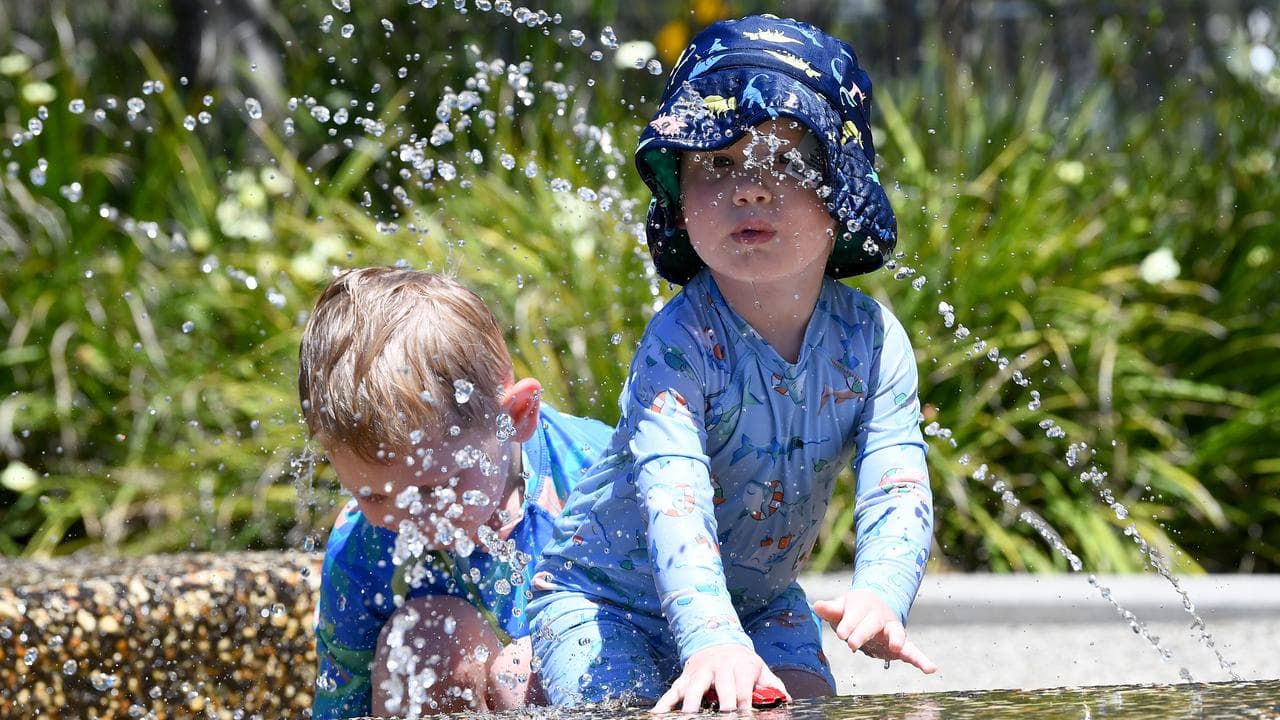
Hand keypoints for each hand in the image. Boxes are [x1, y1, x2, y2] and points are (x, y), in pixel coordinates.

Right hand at [650, 644, 788, 713]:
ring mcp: (700, 672)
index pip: (743, 686)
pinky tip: (657, 714)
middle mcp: (719, 668)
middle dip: (723, 703)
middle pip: (721, 687)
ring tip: (689, 717)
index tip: (744, 713)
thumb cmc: (741, 662)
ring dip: (691, 703)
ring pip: (694, 688)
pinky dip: (664, 702)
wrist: (716, 640)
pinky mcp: (685, 678)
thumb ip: (773, 686)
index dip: (744, 701)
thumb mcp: (759, 669)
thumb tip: (788, 701)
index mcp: (740, 666)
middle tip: (723, 716)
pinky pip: (673, 690)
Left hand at [812, 590, 936, 673]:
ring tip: (898, 647)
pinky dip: (921, 660)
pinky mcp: (901, 643)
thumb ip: (831, 609)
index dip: (848, 624)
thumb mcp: (842, 607)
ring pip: (898, 633)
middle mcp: (881, 616)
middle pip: (872, 624)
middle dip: (862, 632)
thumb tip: (816, 605)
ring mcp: (892, 629)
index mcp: (864, 605)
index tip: (840, 635)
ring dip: (897, 640)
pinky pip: (912, 651)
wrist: (874, 605)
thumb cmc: (853, 609)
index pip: (855, 615)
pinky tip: (930, 669)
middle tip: (852, 644)